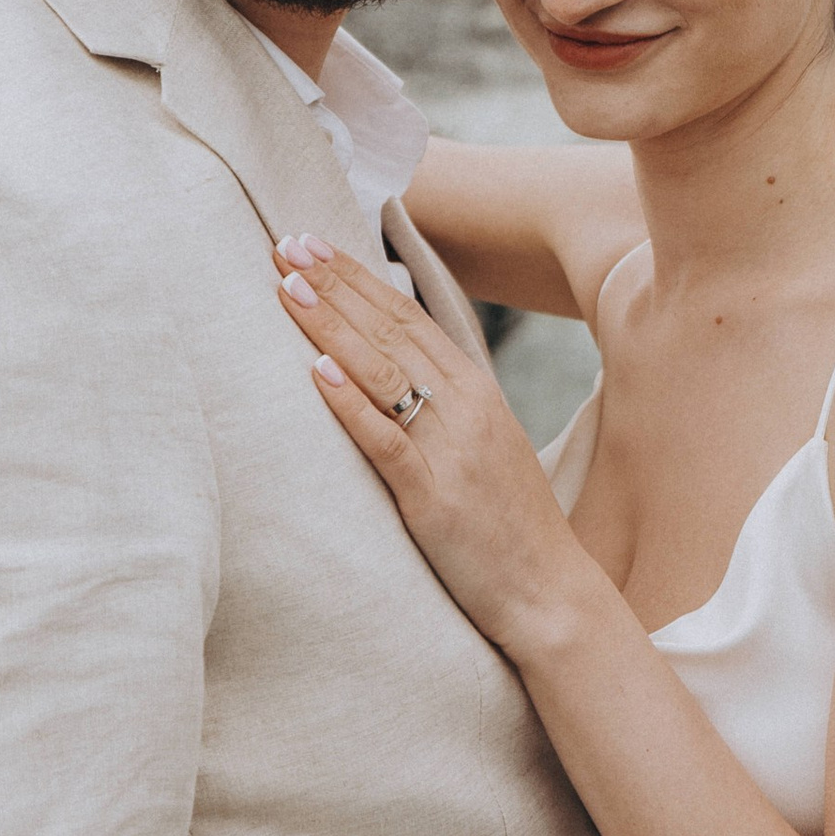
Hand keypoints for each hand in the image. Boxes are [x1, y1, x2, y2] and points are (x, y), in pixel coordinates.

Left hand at [275, 236, 594, 663]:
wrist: (549, 592)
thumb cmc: (506, 525)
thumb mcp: (480, 448)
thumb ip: (439, 407)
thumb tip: (380, 372)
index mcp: (476, 392)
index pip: (408, 318)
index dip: (357, 279)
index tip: (312, 244)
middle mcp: (465, 409)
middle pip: (391, 331)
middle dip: (335, 285)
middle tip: (286, 243)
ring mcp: (451, 451)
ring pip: (382, 373)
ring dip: (331, 326)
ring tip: (288, 287)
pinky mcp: (434, 498)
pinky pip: (386, 441)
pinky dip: (350, 403)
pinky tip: (317, 371)